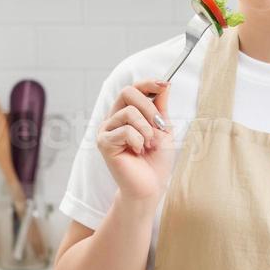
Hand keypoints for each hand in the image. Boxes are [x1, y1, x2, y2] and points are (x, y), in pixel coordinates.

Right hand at [97, 80, 174, 203]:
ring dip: (146, 129)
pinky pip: (125, 130)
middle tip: (159, 126)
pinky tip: (138, 151)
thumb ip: (161, 107)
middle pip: (127, 92)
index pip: (133, 88)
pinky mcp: (104, 143)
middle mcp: (113, 119)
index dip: (148, 83)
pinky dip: (138, 140)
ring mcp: (106, 130)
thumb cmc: (156, 161)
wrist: (150, 186)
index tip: (165, 84)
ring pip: (128, 112)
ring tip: (148, 145)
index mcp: (125, 114)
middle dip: (149, 107)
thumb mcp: (163, 129)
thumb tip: (164, 84)